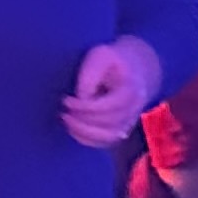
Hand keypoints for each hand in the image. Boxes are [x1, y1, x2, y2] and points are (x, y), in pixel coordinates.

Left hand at [61, 34, 161, 149]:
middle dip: (82, 118)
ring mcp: (128, 122)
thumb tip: (82, 97)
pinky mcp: (120, 131)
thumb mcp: (101, 55)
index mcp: (131, 90)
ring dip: (83, 132)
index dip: (85, 107)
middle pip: (109, 123)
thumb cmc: (112, 62)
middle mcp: (132, 110)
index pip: (109, 106)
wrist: (132, 70)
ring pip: (108, 137)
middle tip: (64, 110)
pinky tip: (72, 128)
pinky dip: (86, 139)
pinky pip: (104, 143)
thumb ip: (90, 72)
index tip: (66, 100)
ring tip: (66, 120)